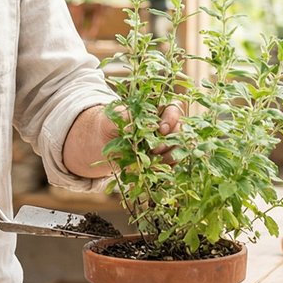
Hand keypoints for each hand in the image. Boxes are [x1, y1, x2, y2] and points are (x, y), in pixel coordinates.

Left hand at [65, 102, 184, 177]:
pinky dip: (166, 171)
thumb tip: (139, 125)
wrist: (101, 142)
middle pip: (181, 131)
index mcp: (156, 110)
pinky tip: (155, 173)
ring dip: (170, 158)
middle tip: (155, 150)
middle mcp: (165, 127)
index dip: (172, 119)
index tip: (161, 129)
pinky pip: (172, 166)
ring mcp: (165, 144)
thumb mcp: (111, 118)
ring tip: (152, 163)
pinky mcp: (161, 160)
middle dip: (171, 142)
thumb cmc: (107, 124)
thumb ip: (124, 117)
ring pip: (180, 149)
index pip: (174, 109)